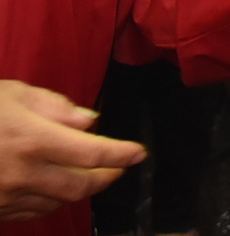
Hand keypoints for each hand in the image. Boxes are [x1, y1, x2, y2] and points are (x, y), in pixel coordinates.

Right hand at [0, 80, 145, 219]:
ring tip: (92, 176)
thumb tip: (89, 121)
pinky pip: (31, 212)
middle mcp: (24, 173)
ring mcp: (6, 196)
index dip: (122, 154)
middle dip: (108, 178)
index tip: (138, 153)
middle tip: (120, 167)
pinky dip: (51, 201)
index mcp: (34, 140)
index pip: (93, 153)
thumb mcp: (13, 94)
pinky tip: (55, 188)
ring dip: (80, 191)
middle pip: (82, 186)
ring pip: (59, 202)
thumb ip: (55, 107)